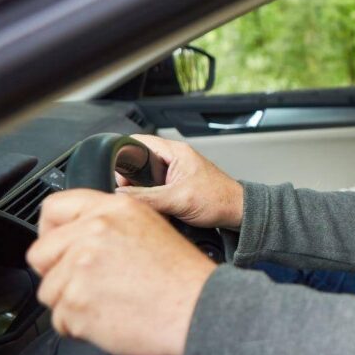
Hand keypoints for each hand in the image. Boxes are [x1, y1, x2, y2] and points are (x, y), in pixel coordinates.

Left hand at [28, 189, 216, 354]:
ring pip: (49, 290)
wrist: (199, 309)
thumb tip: (76, 237)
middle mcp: (94, 232)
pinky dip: (79, 326)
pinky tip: (110, 318)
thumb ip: (109, 225)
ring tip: (110, 302)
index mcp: (114, 210)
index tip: (58, 247)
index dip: (50, 231)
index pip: (54, 207)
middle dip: (57, 273)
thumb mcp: (152, 228)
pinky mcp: (76, 301)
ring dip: (71, 303)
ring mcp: (81, 267)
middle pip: (41, 254)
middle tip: (89, 284)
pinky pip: (58, 320)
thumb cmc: (183, 278)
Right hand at [116, 134, 243, 229]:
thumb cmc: (219, 199)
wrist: (237, 212)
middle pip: (139, 161)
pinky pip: (155, 188)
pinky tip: (154, 207)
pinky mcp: (177, 185)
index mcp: (175, 151)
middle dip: (130, 178)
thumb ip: (147, 197)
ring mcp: (175, 172)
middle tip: (130, 193)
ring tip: (144, 201)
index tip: (118, 175)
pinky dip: (151, 197)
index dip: (123, 156)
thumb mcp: (178, 199)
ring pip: (145, 177)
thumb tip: (120, 195)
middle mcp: (174, 158)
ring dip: (141, 190)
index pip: (138, 142)